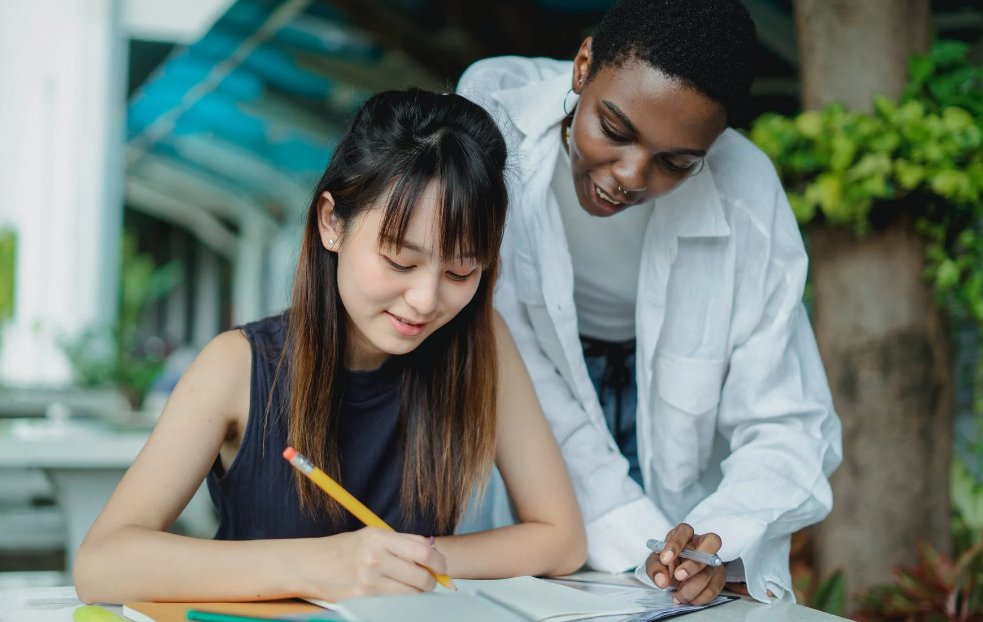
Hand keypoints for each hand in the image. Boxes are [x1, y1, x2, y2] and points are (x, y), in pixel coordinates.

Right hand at [299, 527, 447, 600]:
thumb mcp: (372, 535)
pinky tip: (396, 593)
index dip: (438, 561)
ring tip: (411, 586)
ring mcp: (368, 581)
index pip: (423, 551)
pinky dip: (401, 600)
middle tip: (430, 581)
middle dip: (432, 581)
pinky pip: (394, 603)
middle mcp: (375, 558)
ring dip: (417, 593)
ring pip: (411, 594)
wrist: (310, 565)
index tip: (441, 566)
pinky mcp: (363, 599)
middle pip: (421, 577)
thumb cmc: (344, 549)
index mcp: (379, 538)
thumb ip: (402, 542)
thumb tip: (432, 552)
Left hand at [644, 523, 725, 605]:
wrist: (678, 574)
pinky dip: (698, 598)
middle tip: (678, 577)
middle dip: (694, 564)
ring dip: (690, 589)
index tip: (665, 559)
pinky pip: (713, 589)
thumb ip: (655, 568)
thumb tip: (661, 580)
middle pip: (711, 543)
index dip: (676, 543)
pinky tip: (688, 599)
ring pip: (708, 572)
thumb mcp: (656, 562)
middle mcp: (702, 543)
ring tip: (677, 596)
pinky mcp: (719, 576)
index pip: (685, 530)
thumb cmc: (668, 563)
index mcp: (684, 534)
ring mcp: (713, 560)